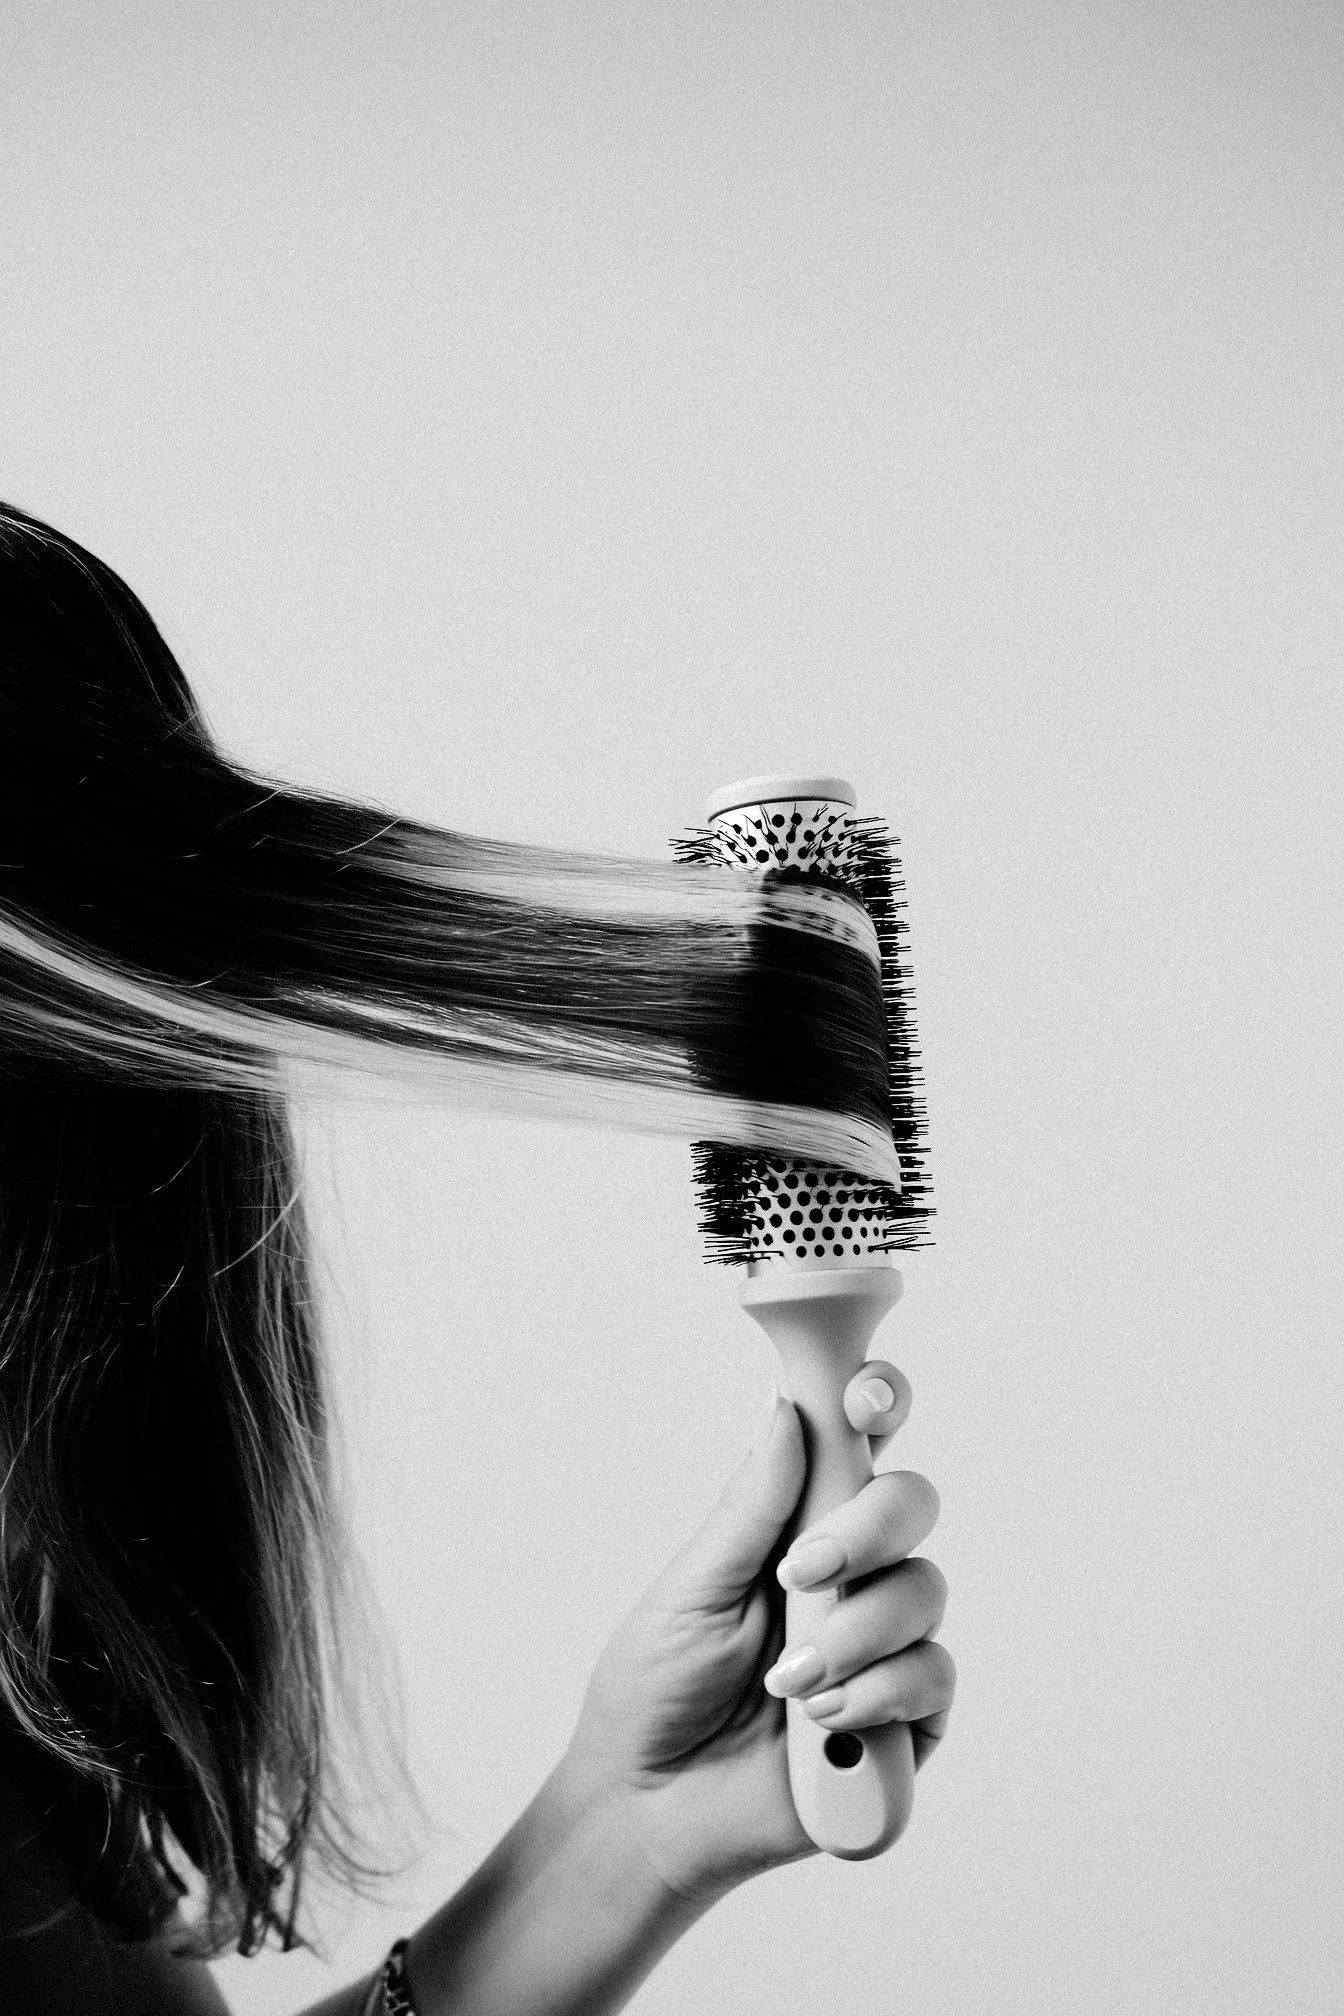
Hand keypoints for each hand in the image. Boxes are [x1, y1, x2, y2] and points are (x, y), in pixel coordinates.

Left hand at [561, 1365, 953, 1905]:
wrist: (649, 1809)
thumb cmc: (655, 1690)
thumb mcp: (691, 1589)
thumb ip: (752, 1507)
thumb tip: (787, 1409)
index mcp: (798, 1525)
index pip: (858, 1443)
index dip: (877, 1403)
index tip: (864, 1396)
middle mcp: (852, 1573)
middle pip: (911, 1504)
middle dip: (867, 1529)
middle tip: (802, 1571)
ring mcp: (884, 1644)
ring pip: (924, 1591)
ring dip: (855, 1632)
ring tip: (788, 1680)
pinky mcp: (905, 1717)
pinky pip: (933, 1677)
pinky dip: (877, 1692)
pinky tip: (822, 1718)